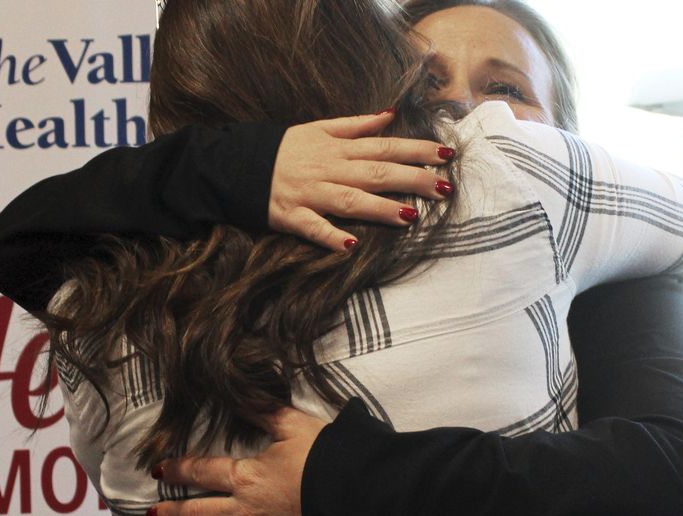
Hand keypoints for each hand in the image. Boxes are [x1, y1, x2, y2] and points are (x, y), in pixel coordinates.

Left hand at [146, 407, 326, 515]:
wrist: (359, 489)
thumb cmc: (325, 456)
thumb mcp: (293, 426)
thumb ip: (262, 409)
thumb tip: (238, 390)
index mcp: (248, 478)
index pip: (203, 472)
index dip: (180, 470)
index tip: (159, 469)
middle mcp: (248, 509)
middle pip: (201, 513)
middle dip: (174, 512)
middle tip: (152, 512)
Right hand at [268, 110, 455, 250]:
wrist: (236, 164)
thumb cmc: (283, 148)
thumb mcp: (318, 128)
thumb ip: (356, 124)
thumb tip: (390, 115)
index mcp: (338, 149)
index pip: (385, 147)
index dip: (416, 150)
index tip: (446, 155)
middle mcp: (329, 170)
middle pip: (376, 173)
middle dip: (411, 180)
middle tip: (444, 188)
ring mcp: (310, 194)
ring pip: (349, 200)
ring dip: (380, 209)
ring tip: (410, 216)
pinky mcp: (291, 216)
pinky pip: (312, 228)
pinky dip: (330, 237)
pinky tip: (351, 246)